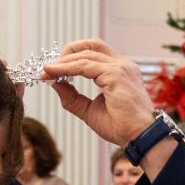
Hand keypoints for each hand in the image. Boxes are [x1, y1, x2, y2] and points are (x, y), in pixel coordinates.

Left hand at [43, 39, 158, 146]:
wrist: (139, 137)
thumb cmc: (122, 126)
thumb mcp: (89, 110)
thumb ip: (73, 97)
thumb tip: (55, 84)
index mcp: (120, 71)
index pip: (94, 53)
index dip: (71, 58)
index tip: (52, 69)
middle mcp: (122, 65)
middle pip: (89, 46)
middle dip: (65, 54)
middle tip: (47, 67)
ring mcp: (120, 67)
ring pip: (84, 55)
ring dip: (61, 62)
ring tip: (46, 71)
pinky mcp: (115, 74)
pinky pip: (84, 66)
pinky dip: (66, 68)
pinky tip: (53, 73)